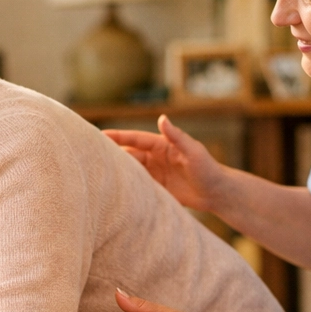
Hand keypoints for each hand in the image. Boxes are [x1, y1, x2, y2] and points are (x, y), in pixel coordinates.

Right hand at [103, 115, 222, 212]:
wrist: (218, 193)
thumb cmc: (209, 169)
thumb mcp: (194, 151)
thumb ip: (177, 136)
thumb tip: (162, 118)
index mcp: (163, 146)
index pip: (136, 139)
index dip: (118, 137)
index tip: (100, 135)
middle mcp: (157, 158)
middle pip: (130, 154)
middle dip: (112, 154)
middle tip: (92, 155)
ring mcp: (156, 173)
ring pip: (132, 171)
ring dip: (118, 172)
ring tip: (99, 174)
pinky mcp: (158, 189)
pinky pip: (139, 186)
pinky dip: (128, 187)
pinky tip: (115, 191)